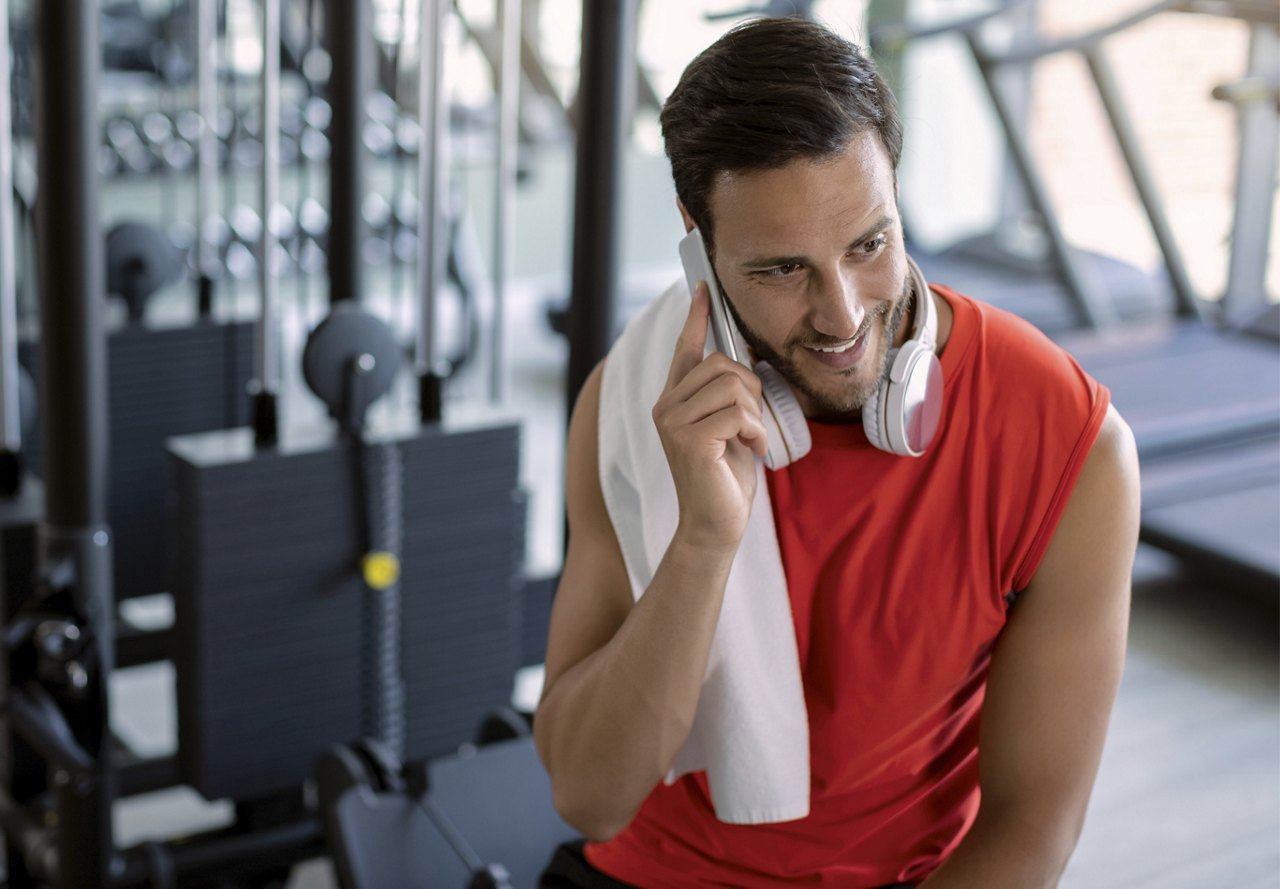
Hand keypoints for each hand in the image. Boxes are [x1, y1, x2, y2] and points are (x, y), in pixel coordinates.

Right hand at [652, 283, 767, 552]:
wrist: (716, 525)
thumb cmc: (726, 478)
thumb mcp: (731, 427)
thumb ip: (729, 396)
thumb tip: (745, 359)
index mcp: (675, 400)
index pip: (686, 348)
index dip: (697, 316)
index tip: (704, 287)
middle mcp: (666, 405)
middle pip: (723, 363)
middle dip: (751, 390)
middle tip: (752, 425)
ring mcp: (673, 422)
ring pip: (733, 385)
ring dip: (755, 413)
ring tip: (750, 439)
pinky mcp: (689, 440)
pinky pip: (738, 412)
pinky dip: (756, 431)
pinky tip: (752, 450)